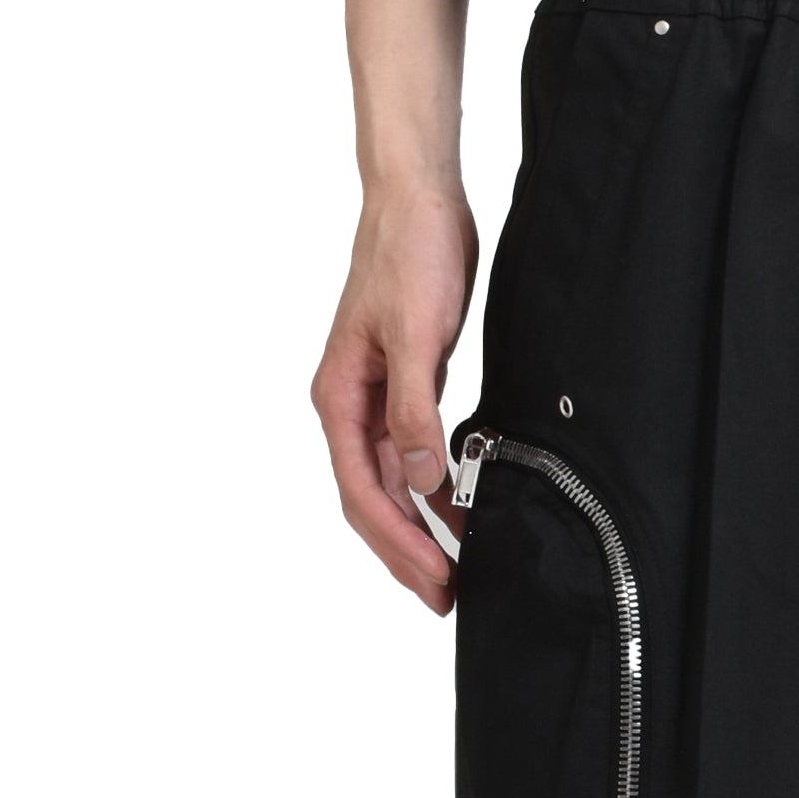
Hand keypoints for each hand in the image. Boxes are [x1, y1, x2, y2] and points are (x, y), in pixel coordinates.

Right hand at [311, 182, 478, 613]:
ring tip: (456, 570)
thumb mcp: (418, 335)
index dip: (398, 544)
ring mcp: (376, 401)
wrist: (418, 200)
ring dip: (420, 529)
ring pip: (392, 485)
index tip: (434, 580)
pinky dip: (433, 492)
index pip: (362, 492)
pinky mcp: (406, 390)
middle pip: (372, 501)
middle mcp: (351, 407)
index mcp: (339, 397)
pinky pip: (412, 459)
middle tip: (445, 596)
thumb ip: (416, 411)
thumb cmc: (409, 254)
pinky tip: (459, 515)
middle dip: (406, 553)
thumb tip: (422, 479)